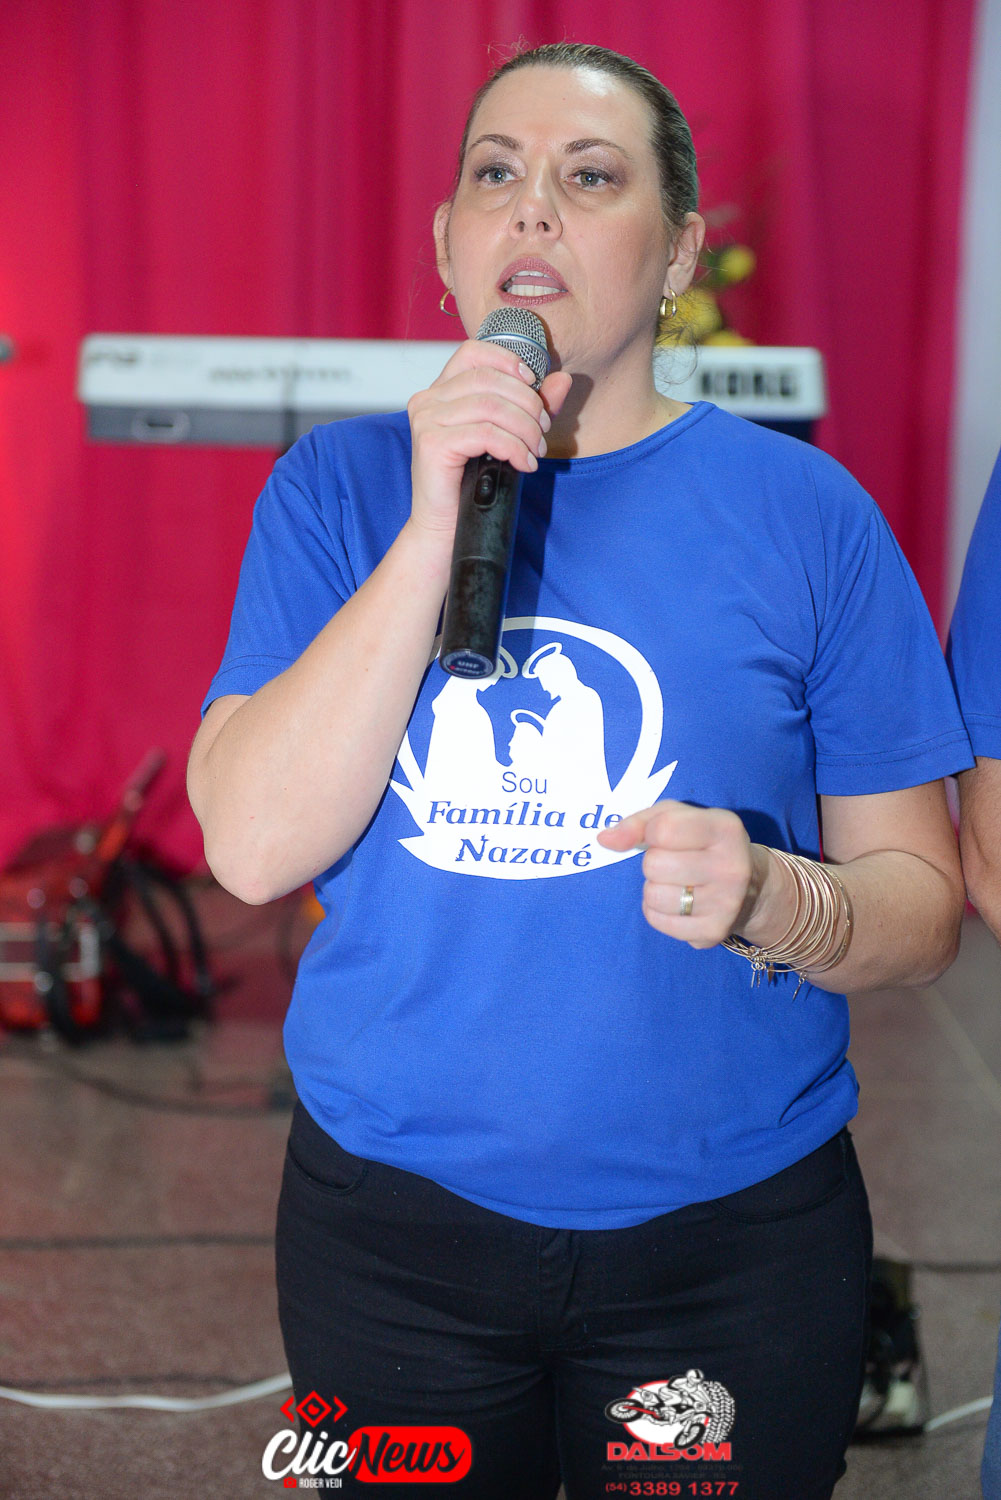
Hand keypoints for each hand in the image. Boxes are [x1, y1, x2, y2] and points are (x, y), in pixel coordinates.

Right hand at [406, 340, 571, 538]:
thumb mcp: (508, 437)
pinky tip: (524, 464)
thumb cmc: (472, 483)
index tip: (534, 383)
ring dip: (524, 428)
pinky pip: (485, 434)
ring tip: (537, 451)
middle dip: (527, 403)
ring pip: (490, 406)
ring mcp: (426, 419)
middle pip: (489, 379)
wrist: (445, 528)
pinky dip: (514, 448)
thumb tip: (563, 379)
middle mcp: (428, 399)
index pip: (473, 352)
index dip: (508, 361)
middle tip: (544, 430)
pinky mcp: (431, 443)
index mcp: (441, 390)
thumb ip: (532, 406)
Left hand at [597, 800, 765, 947]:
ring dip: (654, 889)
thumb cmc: (703, 843)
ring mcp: (726, 903)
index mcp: (724, 828)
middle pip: (654, 865)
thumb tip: (605, 839)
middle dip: (653, 863)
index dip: (652, 833)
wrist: (752, 887)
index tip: (665, 837)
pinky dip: (657, 912)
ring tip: (676, 883)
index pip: (663, 829)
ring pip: (653, 896)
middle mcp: (731, 866)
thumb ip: (640, 822)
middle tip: (674, 864)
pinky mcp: (714, 931)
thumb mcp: (679, 818)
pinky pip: (657, 921)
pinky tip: (678, 904)